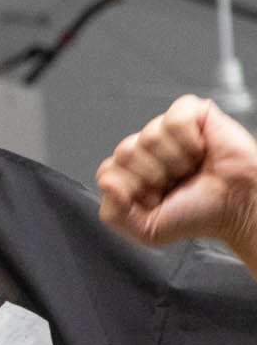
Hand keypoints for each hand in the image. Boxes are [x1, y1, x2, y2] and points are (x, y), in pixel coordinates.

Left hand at [98, 95, 256, 266]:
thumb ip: (114, 214)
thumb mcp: (148, 230)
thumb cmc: (200, 214)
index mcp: (131, 174)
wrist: (238, 205)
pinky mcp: (192, 114)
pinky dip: (188, 140)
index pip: (108, 171)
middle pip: (125, 152)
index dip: (132, 188)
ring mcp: (167, 130)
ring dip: (174, 161)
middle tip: (176, 182)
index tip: (156, 198)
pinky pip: (174, 119)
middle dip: (153, 175)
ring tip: (191, 168)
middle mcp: (146, 149)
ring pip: (148, 136)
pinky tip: (200, 150)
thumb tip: (106, 182)